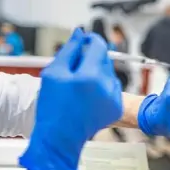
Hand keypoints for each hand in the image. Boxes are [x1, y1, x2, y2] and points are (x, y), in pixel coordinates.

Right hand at [19, 29, 122, 169]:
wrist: (60, 137)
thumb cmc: (52, 106)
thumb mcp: (54, 73)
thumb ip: (69, 49)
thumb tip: (80, 32)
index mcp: (91, 75)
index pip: (98, 45)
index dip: (90, 40)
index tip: (82, 42)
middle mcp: (107, 85)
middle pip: (104, 58)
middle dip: (90, 59)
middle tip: (73, 70)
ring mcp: (114, 97)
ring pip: (108, 72)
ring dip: (97, 73)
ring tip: (79, 86)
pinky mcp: (116, 107)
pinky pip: (112, 87)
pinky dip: (102, 87)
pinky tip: (87, 97)